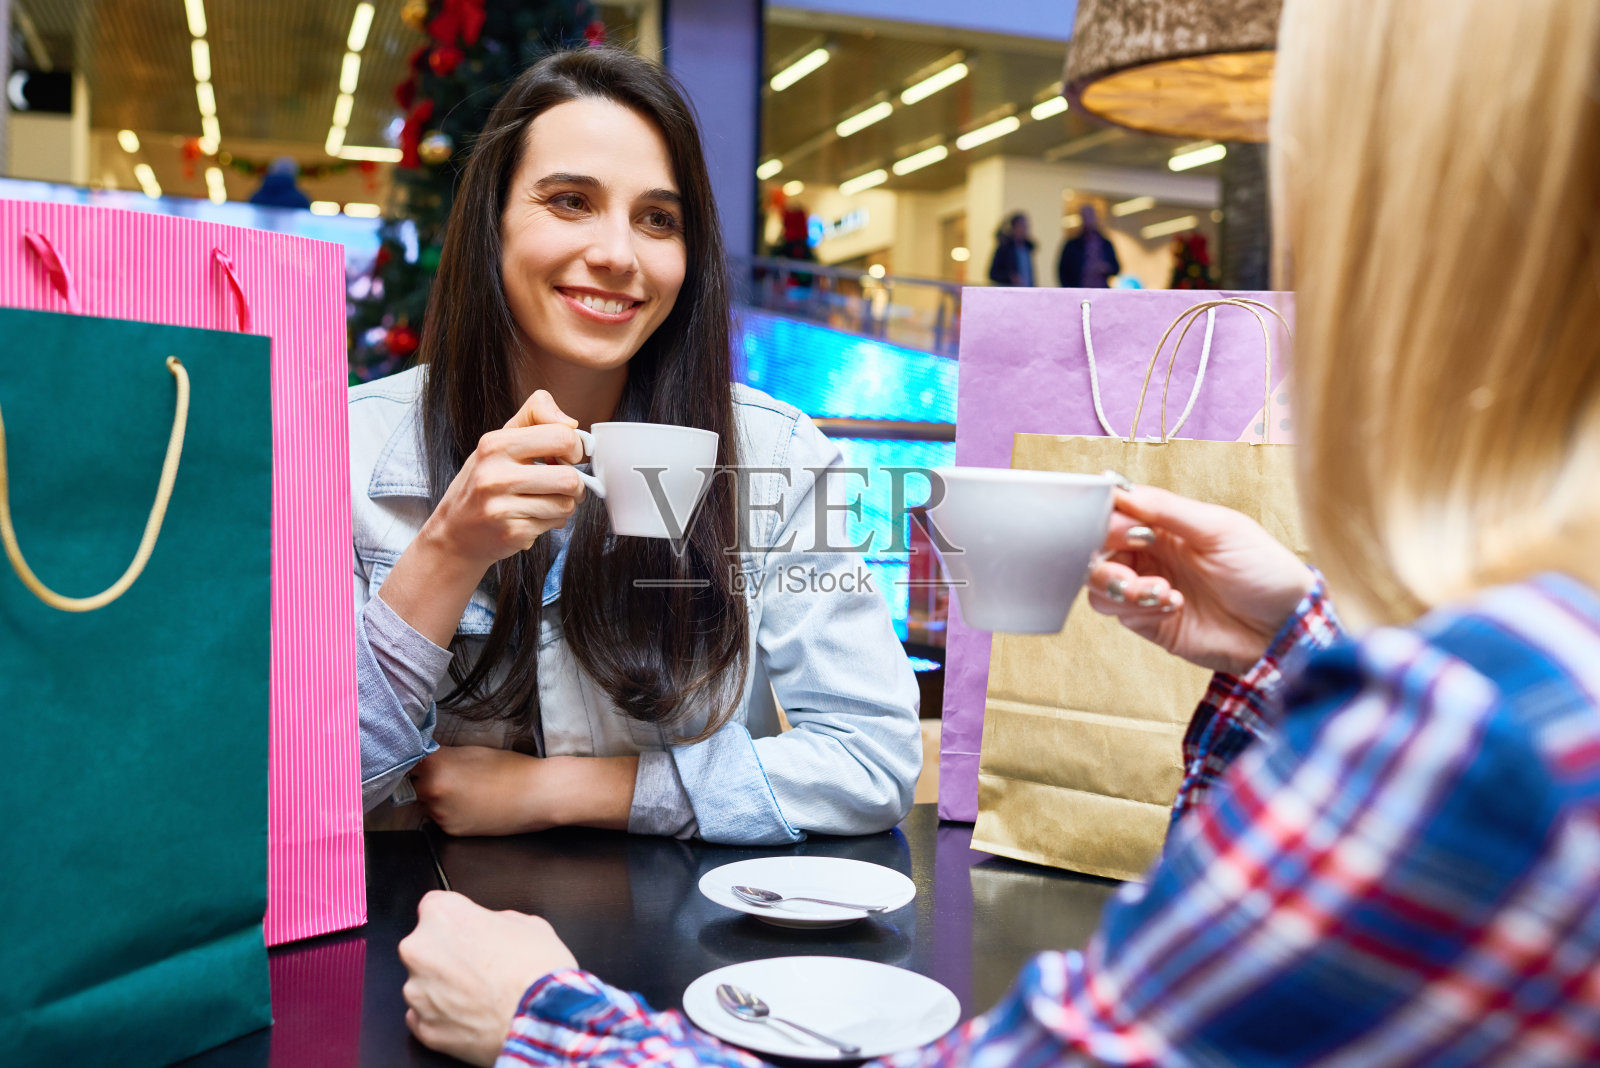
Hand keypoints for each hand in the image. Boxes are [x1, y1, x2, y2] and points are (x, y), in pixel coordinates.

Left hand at [400, 890, 577, 1066]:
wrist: (542, 1021)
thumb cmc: (537, 972)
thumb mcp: (529, 924)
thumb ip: (497, 920)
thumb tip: (494, 928)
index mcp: (442, 916)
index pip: (435, 906)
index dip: (459, 920)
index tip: (471, 931)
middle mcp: (420, 951)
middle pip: (425, 946)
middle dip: (447, 955)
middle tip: (482, 966)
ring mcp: (418, 992)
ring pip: (424, 984)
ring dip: (445, 988)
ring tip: (482, 996)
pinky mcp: (424, 1028)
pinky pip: (426, 1017)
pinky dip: (444, 1018)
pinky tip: (472, 1016)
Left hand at [411, 746, 559, 835]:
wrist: (534, 795)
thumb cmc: (508, 767)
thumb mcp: (470, 751)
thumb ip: (441, 755)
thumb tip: (420, 756)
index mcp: (434, 765)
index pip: (406, 759)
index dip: (412, 756)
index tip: (418, 754)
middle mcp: (430, 791)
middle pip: (412, 782)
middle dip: (424, 777)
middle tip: (449, 771)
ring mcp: (438, 813)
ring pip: (424, 801)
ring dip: (435, 795)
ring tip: (464, 789)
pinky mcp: (448, 830)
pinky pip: (438, 817)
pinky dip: (447, 811)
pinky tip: (469, 803)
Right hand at [420, 389, 586, 571]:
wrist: (454, 532)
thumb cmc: (483, 483)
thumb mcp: (499, 441)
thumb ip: (535, 417)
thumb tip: (571, 423)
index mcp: (495, 444)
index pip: (562, 436)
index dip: (575, 447)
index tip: (566, 456)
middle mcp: (495, 475)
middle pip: (569, 477)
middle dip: (576, 483)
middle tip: (565, 485)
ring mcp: (501, 507)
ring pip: (566, 503)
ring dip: (565, 504)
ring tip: (546, 502)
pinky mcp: (512, 533)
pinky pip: (556, 523)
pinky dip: (552, 521)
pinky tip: (533, 517)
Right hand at [1086, 485, 1312, 674]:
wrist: (1286, 629)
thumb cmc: (1266, 571)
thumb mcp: (1220, 529)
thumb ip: (1167, 509)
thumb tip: (1121, 489)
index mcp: (1166, 524)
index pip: (1115, 512)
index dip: (1106, 518)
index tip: (1124, 528)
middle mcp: (1152, 554)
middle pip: (1097, 549)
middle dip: (1106, 557)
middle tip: (1132, 564)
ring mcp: (1148, 588)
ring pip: (1099, 583)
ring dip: (1120, 586)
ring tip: (1160, 592)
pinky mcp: (1150, 622)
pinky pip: (1119, 612)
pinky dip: (1137, 608)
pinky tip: (1172, 605)